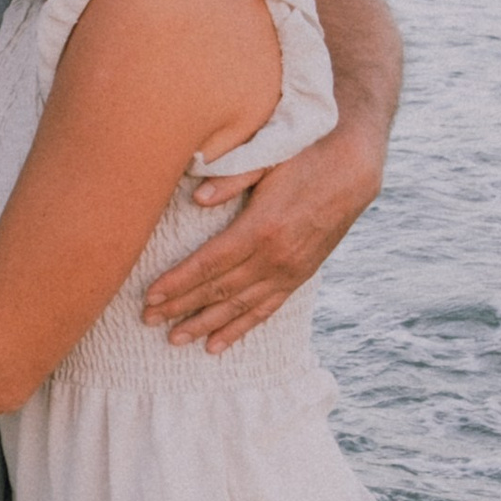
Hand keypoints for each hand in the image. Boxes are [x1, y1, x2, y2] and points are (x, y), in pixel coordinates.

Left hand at [145, 127, 384, 353]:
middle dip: (180, 306)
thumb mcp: (268, 158)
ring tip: (174, 340)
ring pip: (240, 307)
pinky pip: (265, 311)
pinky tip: (216, 344)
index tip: (149, 295)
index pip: (209, 263)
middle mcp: (276, 257)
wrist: (353, 169)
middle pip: (219, 289)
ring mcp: (289, 271)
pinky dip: (239, 329)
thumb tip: (196, 199)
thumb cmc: (304, 156)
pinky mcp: (299, 277)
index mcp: (262, 227)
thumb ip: (231, 179)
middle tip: (148, 320)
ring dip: (204, 324)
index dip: (177, 282)